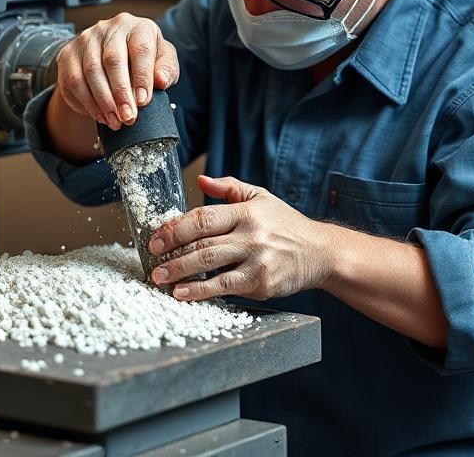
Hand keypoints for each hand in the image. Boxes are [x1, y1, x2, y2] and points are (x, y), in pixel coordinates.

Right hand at [54, 13, 178, 130]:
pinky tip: (100, 115)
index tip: (143, 101)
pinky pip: (72, 81)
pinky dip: (86, 103)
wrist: (111, 52)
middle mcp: (109, 28)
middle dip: (120, 93)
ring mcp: (85, 40)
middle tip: (128, 117)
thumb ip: (167, 69)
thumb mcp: (162, 60)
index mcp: (137, 27)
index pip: (140, 49)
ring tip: (115, 121)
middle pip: (112, 60)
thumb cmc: (142, 58)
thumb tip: (161, 80)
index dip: (142, 77)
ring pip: (89, 72)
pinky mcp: (68, 55)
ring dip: (102, 101)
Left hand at [148, 175, 335, 301]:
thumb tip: (200, 179)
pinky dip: (201, 291)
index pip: (204, 217)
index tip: (157, 236)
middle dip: (172, 251)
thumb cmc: (287, 225)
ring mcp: (256, 259)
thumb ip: (229, 189)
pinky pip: (224, 287)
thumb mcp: (261, 198)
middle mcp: (251, 233)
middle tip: (152, 259)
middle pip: (202, 242)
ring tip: (160, 277)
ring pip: (209, 264)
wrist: (321, 252)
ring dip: (180, 272)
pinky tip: (183, 294)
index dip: (176, 227)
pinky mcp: (261, 282)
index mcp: (247, 211)